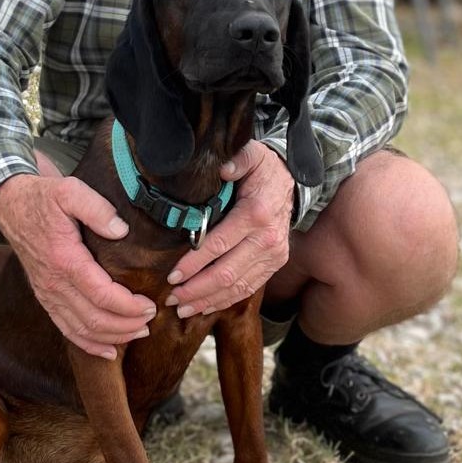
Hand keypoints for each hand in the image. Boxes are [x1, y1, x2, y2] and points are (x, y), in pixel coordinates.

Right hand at [0, 174, 155, 358]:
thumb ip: (97, 208)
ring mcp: (47, 294)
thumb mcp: (69, 190)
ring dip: (112, 337)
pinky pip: (66, 329)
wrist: (9, 205)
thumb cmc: (42, 198)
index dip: (129, 306)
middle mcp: (54, 283)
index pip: (102, 295)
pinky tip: (107, 350)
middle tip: (151, 320)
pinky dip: (88, 344)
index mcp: (64, 259)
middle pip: (94, 319)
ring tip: (138, 333)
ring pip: (81, 329)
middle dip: (126, 325)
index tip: (151, 305)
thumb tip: (121, 230)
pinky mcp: (45, 297)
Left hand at [165, 141, 293, 317]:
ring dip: (208, 300)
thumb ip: (237, 159)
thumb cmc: (262, 170)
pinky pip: (249, 288)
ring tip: (182, 307)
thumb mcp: (252, 155)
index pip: (218, 245)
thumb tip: (222, 169)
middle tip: (170, 297)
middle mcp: (267, 239)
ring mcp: (274, 255)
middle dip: (196, 288)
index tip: (172, 275)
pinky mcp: (275, 264)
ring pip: (237, 286)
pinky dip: (226, 300)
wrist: (291, 182)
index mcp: (256, 214)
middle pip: (226, 273)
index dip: (194, 263)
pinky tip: (206, 306)